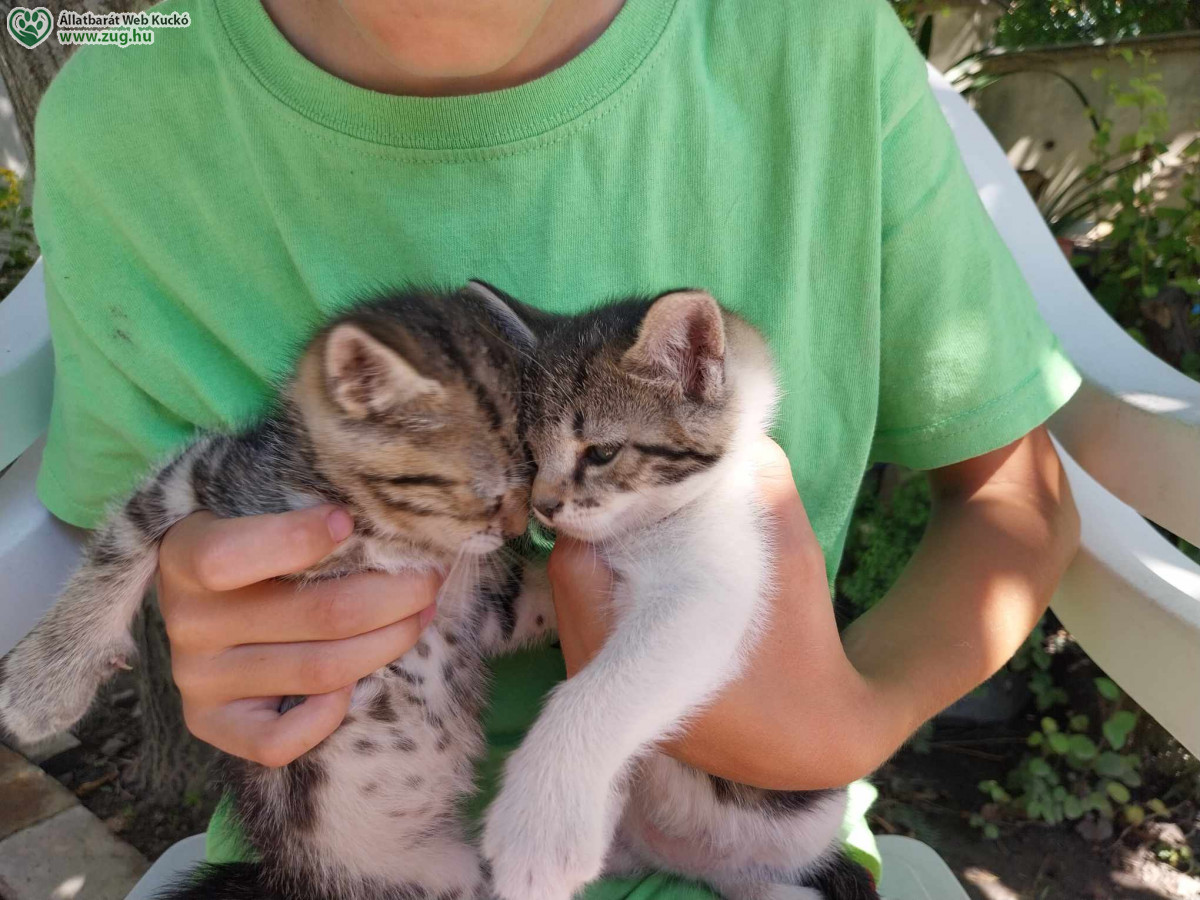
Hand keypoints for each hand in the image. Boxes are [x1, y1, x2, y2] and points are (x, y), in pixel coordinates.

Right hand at [157, 506, 440, 766]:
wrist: (201, 593)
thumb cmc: (250, 538)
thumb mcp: (257, 508)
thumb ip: (302, 506)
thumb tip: (387, 518)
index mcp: (187, 555)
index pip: (233, 555)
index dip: (300, 539)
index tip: (349, 520)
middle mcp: (188, 622)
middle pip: (320, 614)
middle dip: (396, 594)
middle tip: (430, 575)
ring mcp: (198, 678)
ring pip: (321, 671)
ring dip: (390, 641)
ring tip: (422, 613)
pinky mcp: (210, 723)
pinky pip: (276, 742)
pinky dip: (326, 717)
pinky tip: (355, 682)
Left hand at [548, 437, 898, 789]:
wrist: (816, 741)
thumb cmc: (803, 651)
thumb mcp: (793, 558)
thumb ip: (763, 488)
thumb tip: (733, 428)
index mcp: (622, 653)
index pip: (575, 550)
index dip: (602, 499)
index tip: (635, 468)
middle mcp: (592, 670)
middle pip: (571, 564)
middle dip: (604, 517)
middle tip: (644, 481)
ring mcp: (596, 680)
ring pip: (578, 585)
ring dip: (608, 546)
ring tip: (651, 512)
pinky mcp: (611, 684)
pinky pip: (592, 607)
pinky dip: (614, 575)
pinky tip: (653, 551)